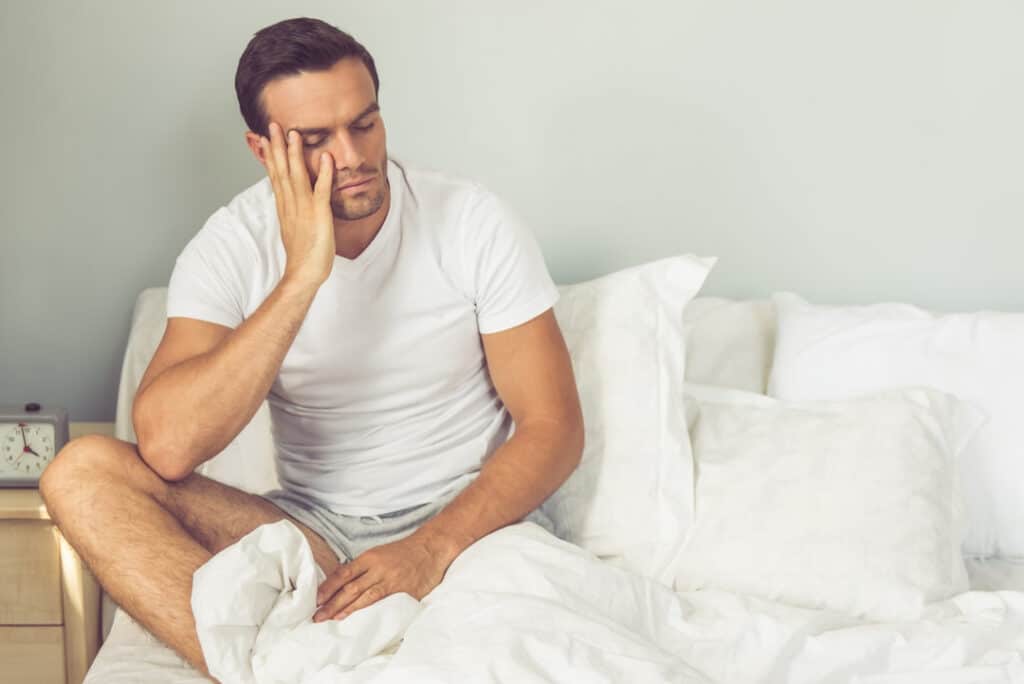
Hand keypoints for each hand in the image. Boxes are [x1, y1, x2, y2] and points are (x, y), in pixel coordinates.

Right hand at [261, 121, 335, 288]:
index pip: (274, 175)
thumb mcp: (294, 227)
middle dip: (276, 146)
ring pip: (296, 175)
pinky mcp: (319, 215)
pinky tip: (326, 157)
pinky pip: (321, 190)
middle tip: (272, 125)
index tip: (264, 137)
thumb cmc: (302, 254)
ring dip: (295, 153)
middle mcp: (290, 204)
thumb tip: (291, 202)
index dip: (270, 155)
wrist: (304, 274)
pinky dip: (324, 173)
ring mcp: (304, 208)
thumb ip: (292, 211)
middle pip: (281, 170)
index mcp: (284, 206)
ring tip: (293, 133)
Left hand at [313, 533, 452, 621]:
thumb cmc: (403, 552)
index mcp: (370, 558)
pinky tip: (360, 621)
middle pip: (351, 589)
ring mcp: (392, 582)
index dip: (329, 588)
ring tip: (332, 620)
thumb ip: (361, 568)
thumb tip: (338, 582)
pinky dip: (371, 613)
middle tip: (317, 617)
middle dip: (332, 604)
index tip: (316, 600)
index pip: (344, 574)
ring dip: (347, 611)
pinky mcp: (405, 593)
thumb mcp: (379, 553)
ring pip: (365, 598)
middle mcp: (379, 569)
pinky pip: (385, 605)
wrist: (431, 548)